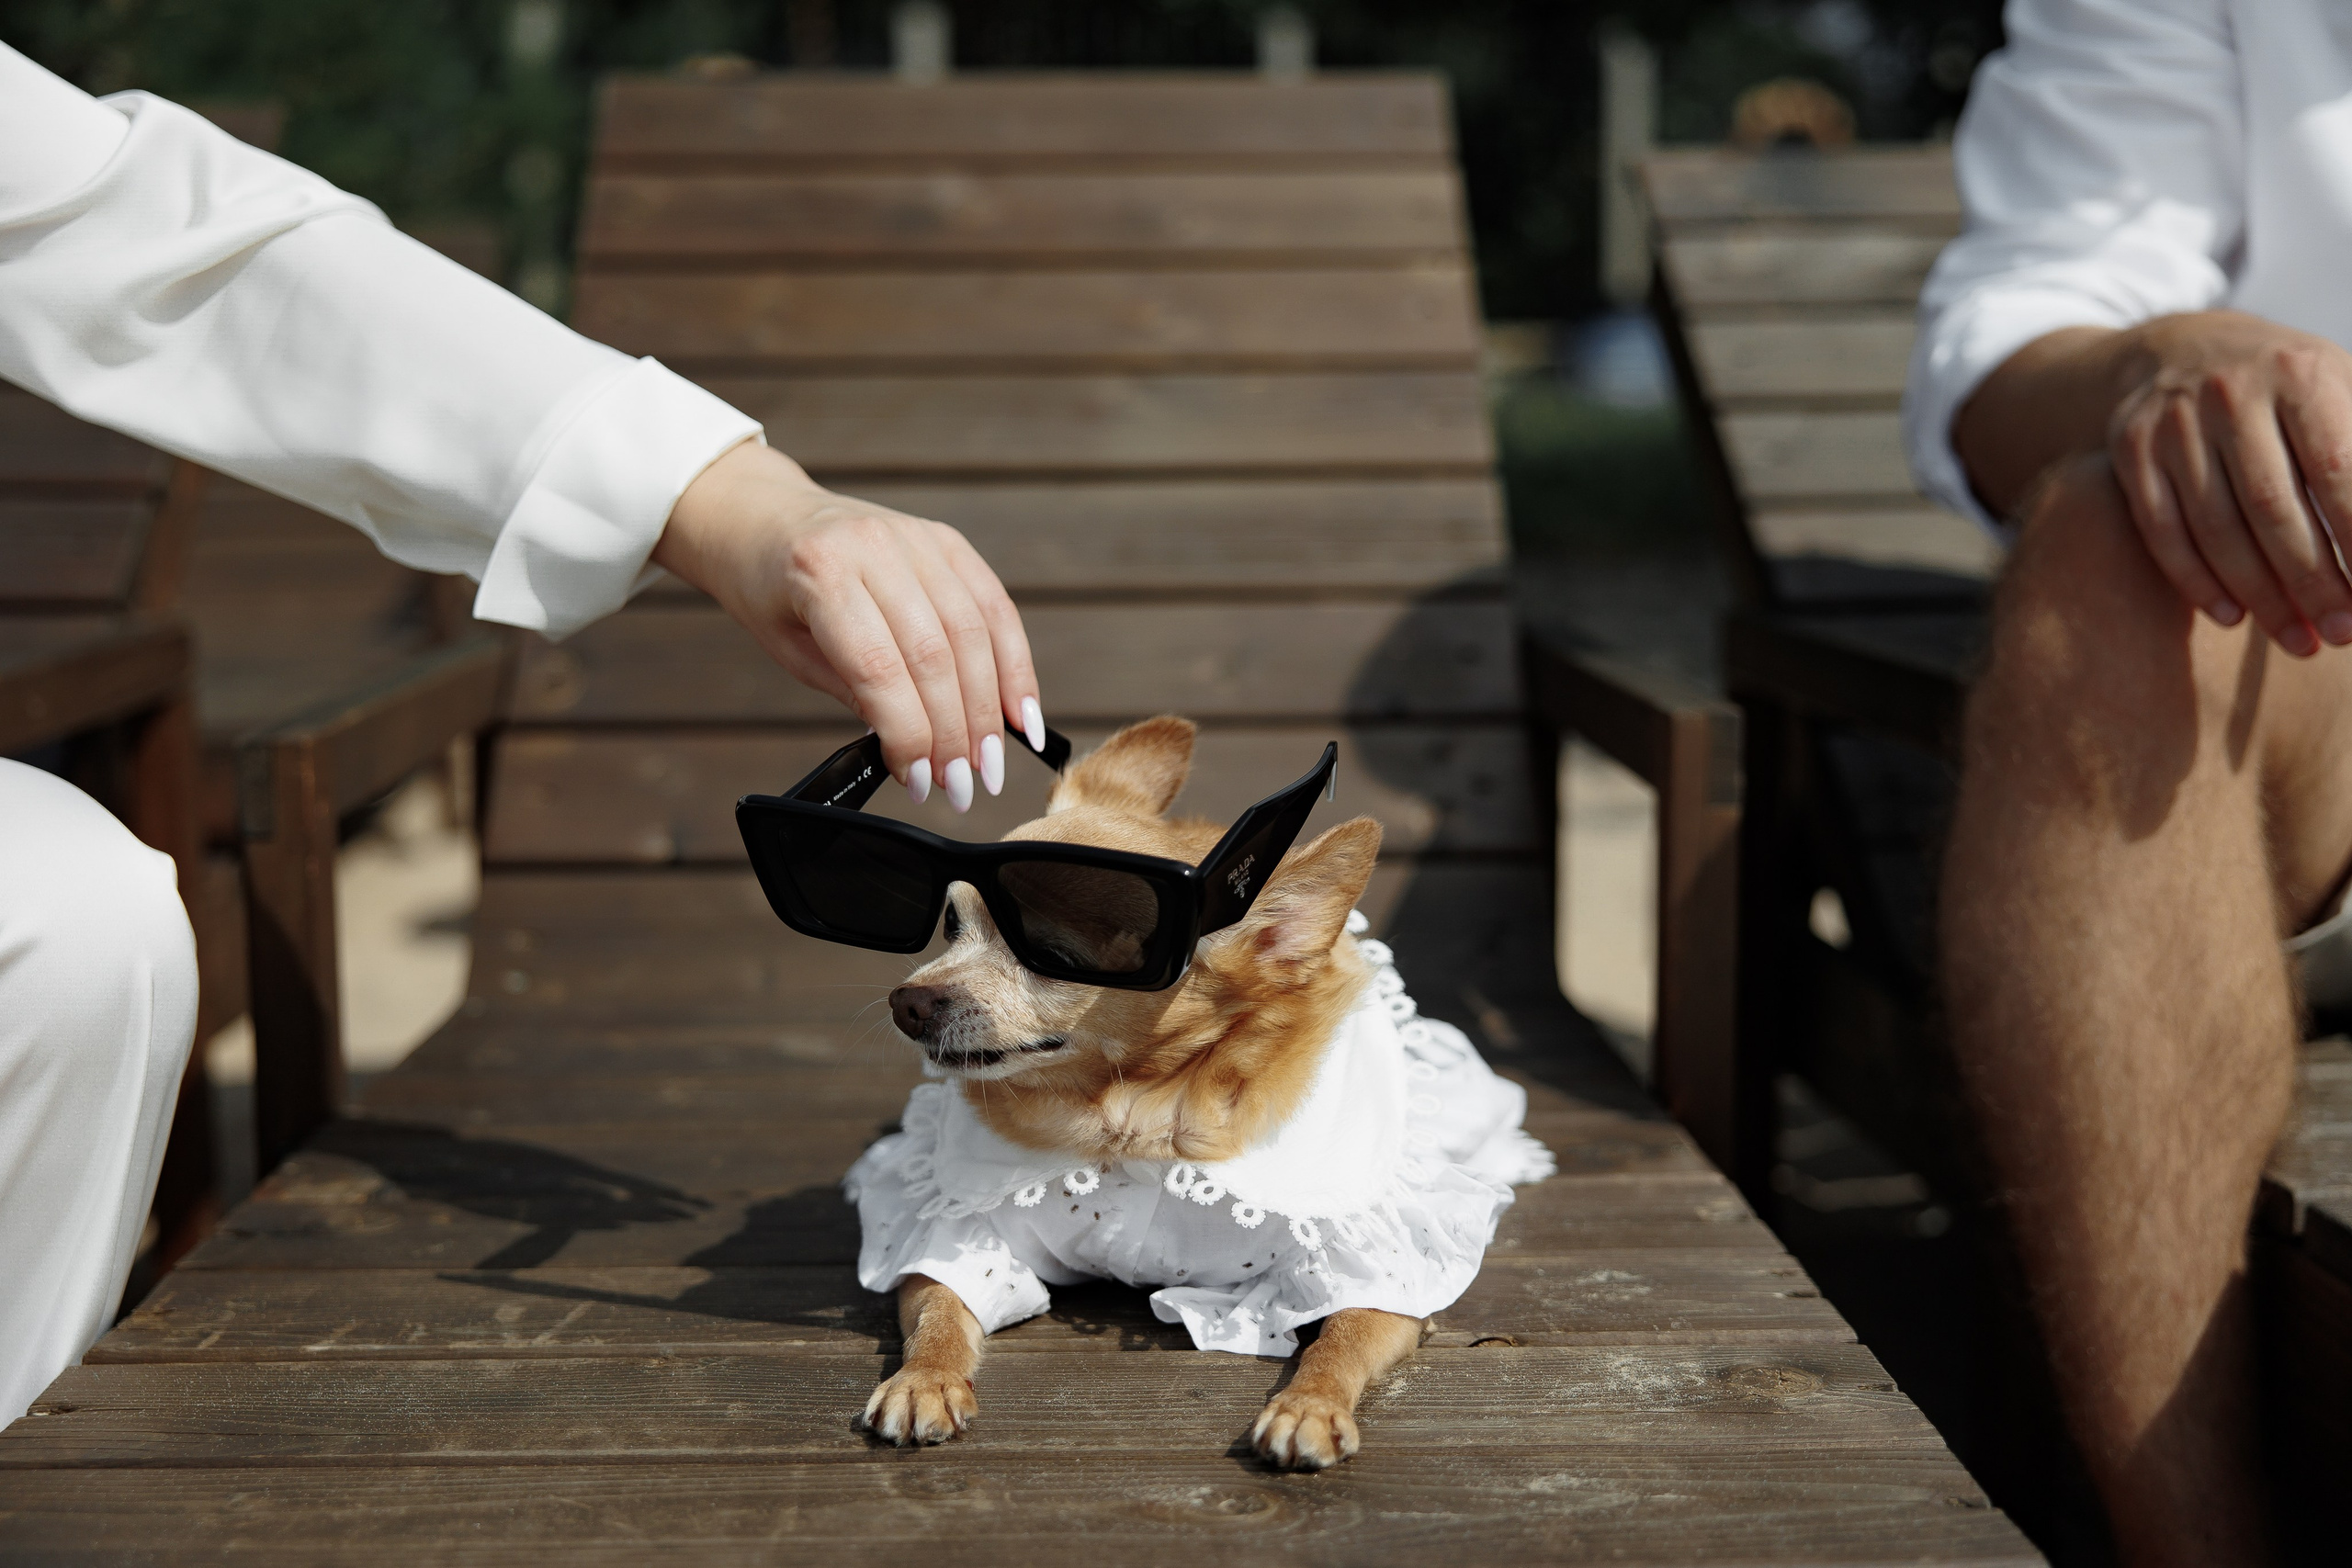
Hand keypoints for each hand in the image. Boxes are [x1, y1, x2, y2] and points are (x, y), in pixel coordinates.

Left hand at [653, 440, 1043, 809]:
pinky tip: (1020, 716)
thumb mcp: (791, 649)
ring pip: (975, 633)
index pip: (879, 667)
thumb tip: (918, 747)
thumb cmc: (770, 590)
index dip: (909, 733)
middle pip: (936, 653)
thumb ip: (854, 691)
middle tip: (962, 788)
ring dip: (990, 710)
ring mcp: (919, 538)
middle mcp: (876, 547)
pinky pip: (995, 608)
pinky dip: (1014, 667)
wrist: (767, 517)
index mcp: (821, 572)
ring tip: (988, 766)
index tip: (920, 782)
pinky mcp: (948, 541)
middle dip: (956, 732)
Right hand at [2105, 312, 2351, 655]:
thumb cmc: (2289, 386)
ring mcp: (2173, 424)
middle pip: (2273, 509)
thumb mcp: (2343, 387)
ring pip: (2217, 529)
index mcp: (2299, 374)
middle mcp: (2230, 393)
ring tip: (2299, 641)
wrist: (2181, 350)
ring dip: (2261, 596)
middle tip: (2342, 634)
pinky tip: (2232, 617)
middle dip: (2314, 582)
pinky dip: (2197, 582)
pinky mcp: (2131, 452)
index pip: (2337, 470)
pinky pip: (2163, 532)